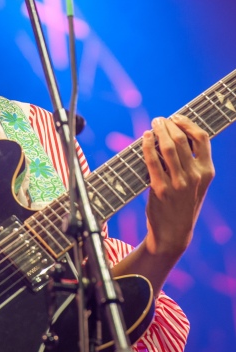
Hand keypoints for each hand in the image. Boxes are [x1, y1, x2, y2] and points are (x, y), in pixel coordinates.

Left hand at [142, 113, 214, 258]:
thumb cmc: (184, 203)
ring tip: (153, 125)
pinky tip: (144, 138)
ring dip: (158, 131)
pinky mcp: (160, 189)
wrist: (174, 233)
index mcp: (207, 172)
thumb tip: (175, 133)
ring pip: (167, 147)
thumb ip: (192, 162)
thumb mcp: (197, 184)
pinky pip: (152, 161)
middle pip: (181, 139)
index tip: (176, 117)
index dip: (187, 123)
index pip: (202, 138)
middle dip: (168, 124)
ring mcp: (178, 183)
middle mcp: (195, 176)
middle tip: (159, 119)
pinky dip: (147, 145)